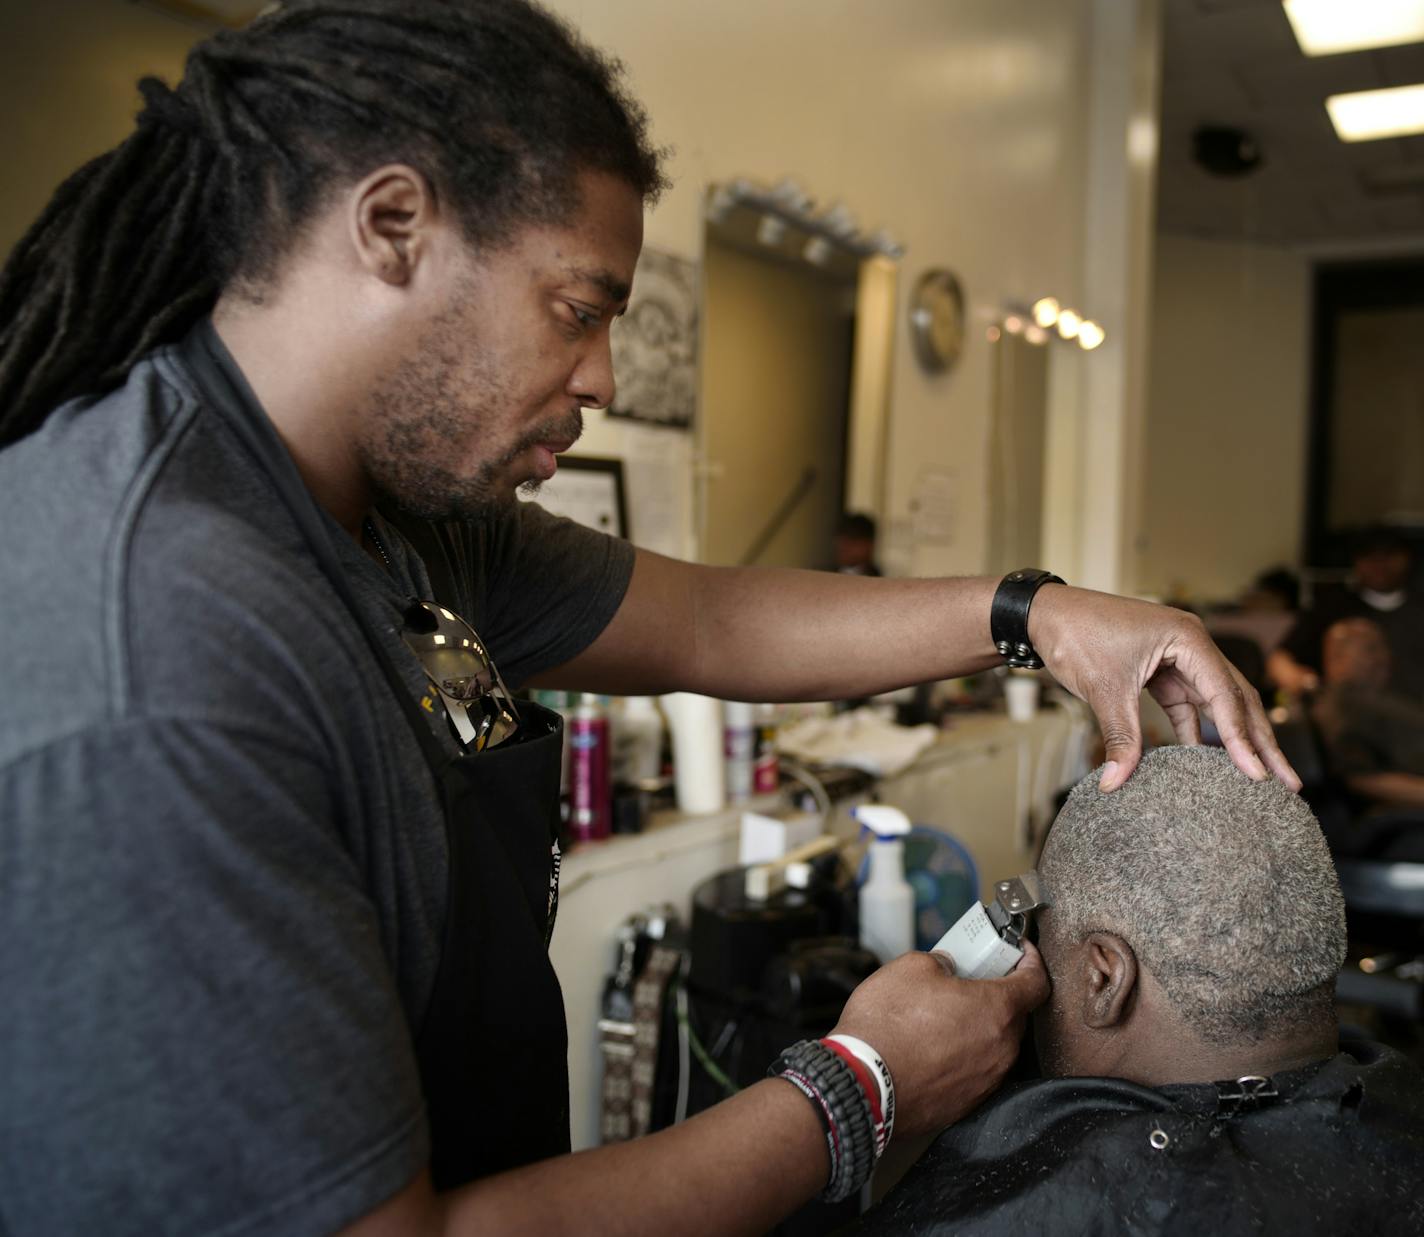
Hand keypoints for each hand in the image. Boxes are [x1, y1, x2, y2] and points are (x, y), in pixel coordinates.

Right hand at [829, 945, 1048, 1138]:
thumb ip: (942, 963)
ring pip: (996, 1045)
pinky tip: (935, 1046)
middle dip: (999, 995)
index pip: (1037, 983)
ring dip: (980, 1027)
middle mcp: (1001, 1049)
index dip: (1032, 963)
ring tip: (946, 1015)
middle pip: (1016, 1016)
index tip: (1022, 954)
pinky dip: (964, 1055)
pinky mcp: (966, 1103)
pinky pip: (976, 1070)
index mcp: (997, 1010)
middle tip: (973, 980)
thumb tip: (947, 970)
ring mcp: (986, 1081)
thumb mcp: (911, 967)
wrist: (863, 1085)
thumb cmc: (887, 1025)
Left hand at [1028, 585, 1299, 792]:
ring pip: (1214, 703)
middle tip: (1288, 783)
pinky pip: (1186, 705)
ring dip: (1232, 739)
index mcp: (1188, 638)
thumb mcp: (1104, 690)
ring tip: (1258, 776)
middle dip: (1259, 742)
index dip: (1243, 739)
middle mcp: (1191, 644)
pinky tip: (1207, 762)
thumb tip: (1117, 783)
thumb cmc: (1075, 635)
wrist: (1043, 614)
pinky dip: (1196, 732)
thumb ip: (1120, 738)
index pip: (1225, 695)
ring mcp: (1177, 657)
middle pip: (1234, 699)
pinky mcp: (1159, 670)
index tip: (1258, 775)